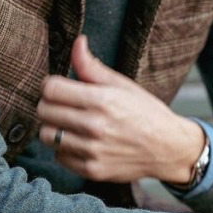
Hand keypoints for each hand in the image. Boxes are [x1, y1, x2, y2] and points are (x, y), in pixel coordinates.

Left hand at [37, 35, 205, 183]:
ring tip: (69, 124)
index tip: (58, 87)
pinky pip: (59, 157)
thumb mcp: (122, 85)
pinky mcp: (91, 169)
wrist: (168, 148)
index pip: (50, 88)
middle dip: (49, 105)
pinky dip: (64, 149)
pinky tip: (79, 142)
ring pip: (46, 136)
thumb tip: (77, 43)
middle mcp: (94, 126)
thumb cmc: (146, 113)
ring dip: (54, 128)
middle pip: (43, 111)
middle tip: (62, 105)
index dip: (50, 85)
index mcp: (101, 100)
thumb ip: (92, 67)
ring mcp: (92, 150)